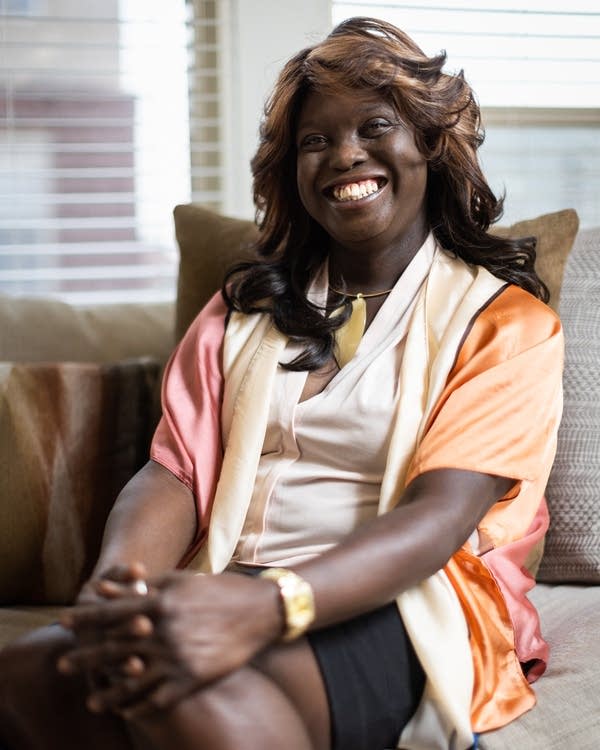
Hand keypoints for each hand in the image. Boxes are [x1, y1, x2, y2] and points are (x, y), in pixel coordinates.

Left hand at [58, 570, 283, 717]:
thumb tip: (104, 587)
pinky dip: (140, 706)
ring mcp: (178, 657)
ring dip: (109, 692)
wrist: (259, 611)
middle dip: (86, 657)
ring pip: (133, 680)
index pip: (112, 612)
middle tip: (63, 665)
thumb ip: (141, 586)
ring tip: (92, 700)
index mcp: (161, 603)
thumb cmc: (217, 591)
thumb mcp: (179, 582)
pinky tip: (128, 710)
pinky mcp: (193, 678)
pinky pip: (158, 699)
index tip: (64, 621)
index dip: (86, 617)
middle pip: (115, 648)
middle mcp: (165, 631)